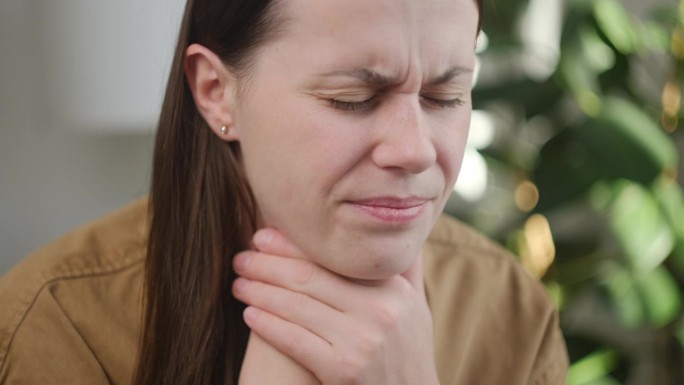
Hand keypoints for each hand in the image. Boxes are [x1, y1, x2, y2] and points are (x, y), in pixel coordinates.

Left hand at [232, 229, 439, 384]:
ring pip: (297, 306)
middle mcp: (379, 310)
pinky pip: (294, 339)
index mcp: (393, 289)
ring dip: (260, 292)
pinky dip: (268, 324)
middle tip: (241, 258)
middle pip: (308, 277)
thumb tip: (396, 227)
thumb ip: (405, 269)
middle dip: (267, 265)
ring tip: (239, 284)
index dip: (292, 245)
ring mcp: (361, 341)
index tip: (263, 236)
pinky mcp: (343, 370)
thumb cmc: (408, 353)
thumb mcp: (417, 308)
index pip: (333, 258)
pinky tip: (249, 314)